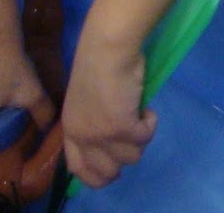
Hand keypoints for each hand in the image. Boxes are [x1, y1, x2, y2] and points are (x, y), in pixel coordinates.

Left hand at [59, 21, 154, 188]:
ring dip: (141, 137)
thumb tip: (115, 134)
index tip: (113, 171)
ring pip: (132, 157)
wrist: (108, 48)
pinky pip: (146, 137)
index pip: (78, 169)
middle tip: (133, 136)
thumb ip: (94, 120)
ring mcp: (102, 135)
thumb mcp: (87, 100)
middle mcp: (83, 137)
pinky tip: (146, 107)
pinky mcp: (123, 127)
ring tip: (139, 113)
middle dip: (125, 156)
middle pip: (108, 171)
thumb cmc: (99, 63)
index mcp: (71, 129)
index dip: (97, 175)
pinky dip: (151, 123)